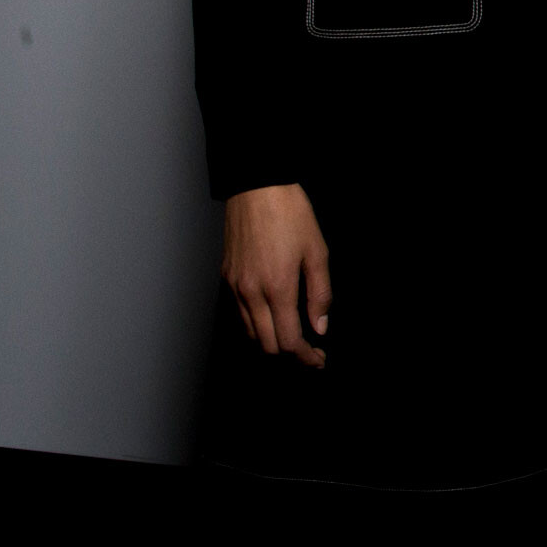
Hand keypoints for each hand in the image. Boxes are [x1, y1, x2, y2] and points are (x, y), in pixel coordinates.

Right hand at [223, 184, 330, 368]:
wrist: (257, 187)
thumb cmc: (290, 214)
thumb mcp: (318, 252)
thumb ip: (320, 294)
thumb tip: (320, 326)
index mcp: (277, 287)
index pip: (288, 341)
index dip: (305, 356)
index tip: (318, 359)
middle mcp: (251, 292)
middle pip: (266, 344)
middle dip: (289, 353)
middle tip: (310, 351)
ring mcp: (235, 286)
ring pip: (250, 332)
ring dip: (271, 340)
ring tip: (293, 334)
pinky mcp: (226, 276)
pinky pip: (239, 313)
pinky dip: (257, 323)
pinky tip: (274, 315)